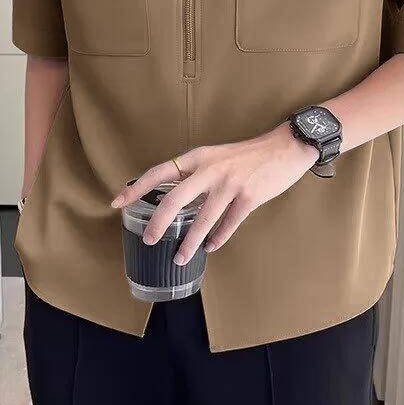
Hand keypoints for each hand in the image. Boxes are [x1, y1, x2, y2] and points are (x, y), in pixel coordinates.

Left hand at [110, 122, 316, 264]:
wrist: (286, 147)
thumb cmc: (248, 155)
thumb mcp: (217, 158)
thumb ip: (197, 177)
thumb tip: (176, 203)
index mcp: (199, 157)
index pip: (159, 172)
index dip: (137, 187)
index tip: (118, 201)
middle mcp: (210, 169)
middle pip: (175, 198)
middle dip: (158, 222)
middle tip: (149, 239)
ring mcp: (230, 184)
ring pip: (202, 219)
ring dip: (190, 242)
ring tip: (179, 257)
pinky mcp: (249, 197)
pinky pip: (228, 224)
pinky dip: (218, 238)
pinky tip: (211, 247)